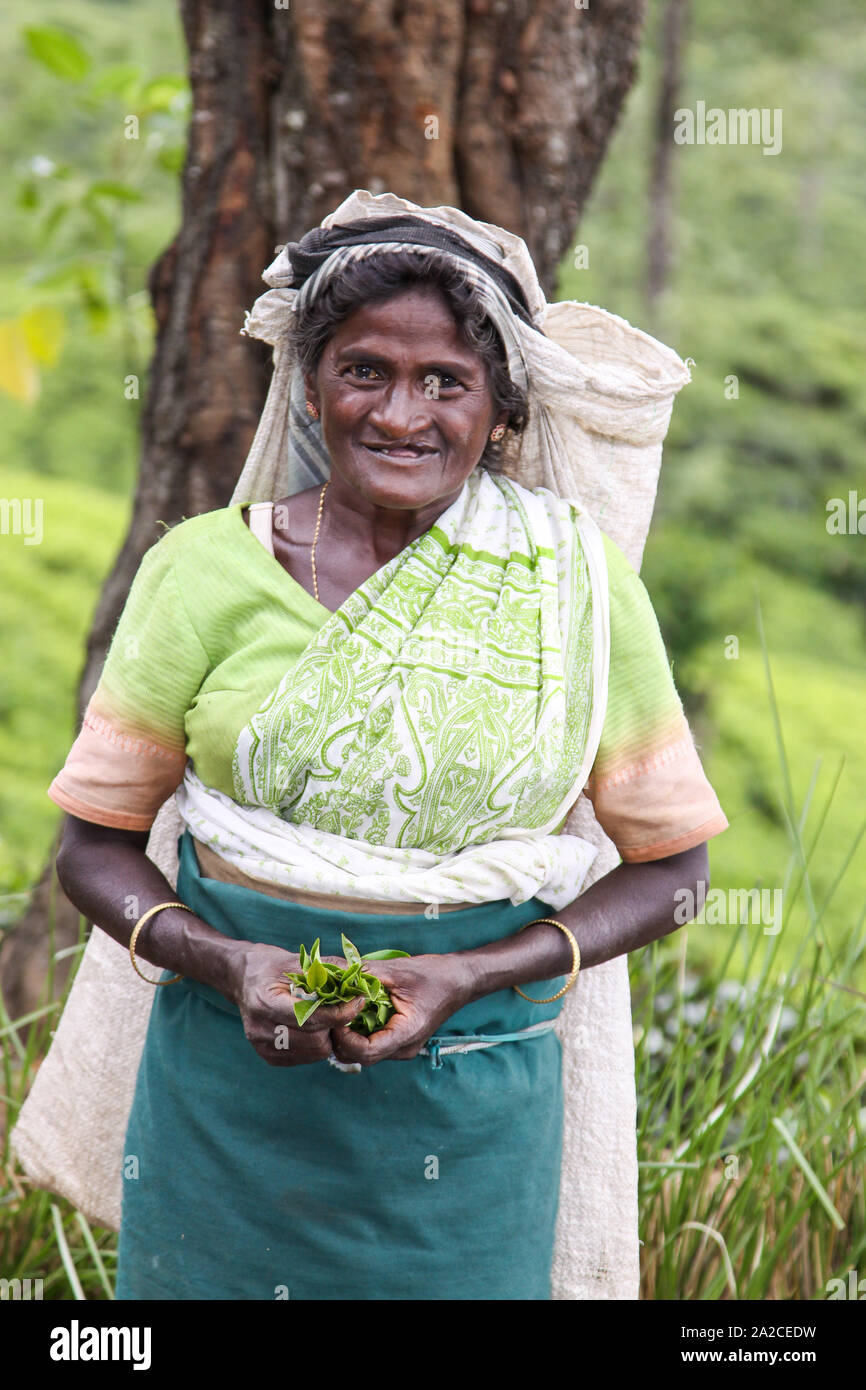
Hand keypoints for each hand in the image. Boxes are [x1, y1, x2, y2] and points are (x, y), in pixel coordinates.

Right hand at [229, 942, 366, 1066]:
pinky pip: (306, 1058)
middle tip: (344, 1009)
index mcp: (264, 1003)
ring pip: (314, 1052)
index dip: (339, 1013)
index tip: (358, 1001)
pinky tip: (315, 1028)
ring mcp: (262, 1047)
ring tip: (329, 1017)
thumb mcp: (295, 960)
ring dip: (329, 1036)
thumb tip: (361, 971)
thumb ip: (327, 967)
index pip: (309, 1017)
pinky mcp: (268, 1057)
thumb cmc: (270, 967)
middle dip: (335, 1025)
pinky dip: (318, 1044)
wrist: (242, 980)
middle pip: (315, 1039)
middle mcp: (260, 1029)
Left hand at [328, 952, 474, 1066]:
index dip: (343, 1036)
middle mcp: (403, 1048)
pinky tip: (355, 1011)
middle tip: (333, 1010)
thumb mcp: (397, 970)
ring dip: (348, 1035)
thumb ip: (364, 973)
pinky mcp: (400, 1041)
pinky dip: (359, 1031)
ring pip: (364, 1053)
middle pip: (360, 1057)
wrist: (460, 980)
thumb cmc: (434, 975)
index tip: (336, 1013)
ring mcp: (402, 1047)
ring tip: (342, 1009)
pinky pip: (373, 1044)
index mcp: (406, 1034)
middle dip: (340, 1037)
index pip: (365, 1052)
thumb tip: (331, 969)